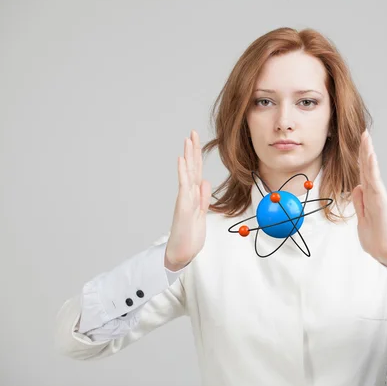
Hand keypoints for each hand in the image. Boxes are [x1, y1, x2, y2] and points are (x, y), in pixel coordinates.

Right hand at [164, 130, 211, 270]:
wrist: (181, 253)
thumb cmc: (190, 235)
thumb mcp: (201, 214)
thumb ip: (203, 198)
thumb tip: (205, 181)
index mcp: (194, 196)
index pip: (196, 172)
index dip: (197, 156)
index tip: (196, 141)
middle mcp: (188, 194)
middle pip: (192, 168)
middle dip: (192, 150)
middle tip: (192, 132)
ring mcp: (185, 199)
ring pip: (188, 174)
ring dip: (188, 156)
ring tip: (187, 140)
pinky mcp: (184, 207)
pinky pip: (184, 187)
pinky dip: (183, 173)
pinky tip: (182, 160)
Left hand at [351, 130, 386, 270]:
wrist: (386, 253)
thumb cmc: (375, 238)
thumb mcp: (362, 217)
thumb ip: (360, 202)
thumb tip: (357, 187)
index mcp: (370, 197)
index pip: (364, 174)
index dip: (361, 158)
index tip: (360, 143)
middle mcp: (375, 194)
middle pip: (368, 168)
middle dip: (366, 150)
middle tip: (364, 133)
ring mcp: (379, 197)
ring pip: (372, 172)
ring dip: (369, 155)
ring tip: (367, 140)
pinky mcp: (381, 203)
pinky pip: (375, 183)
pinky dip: (372, 170)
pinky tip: (370, 158)